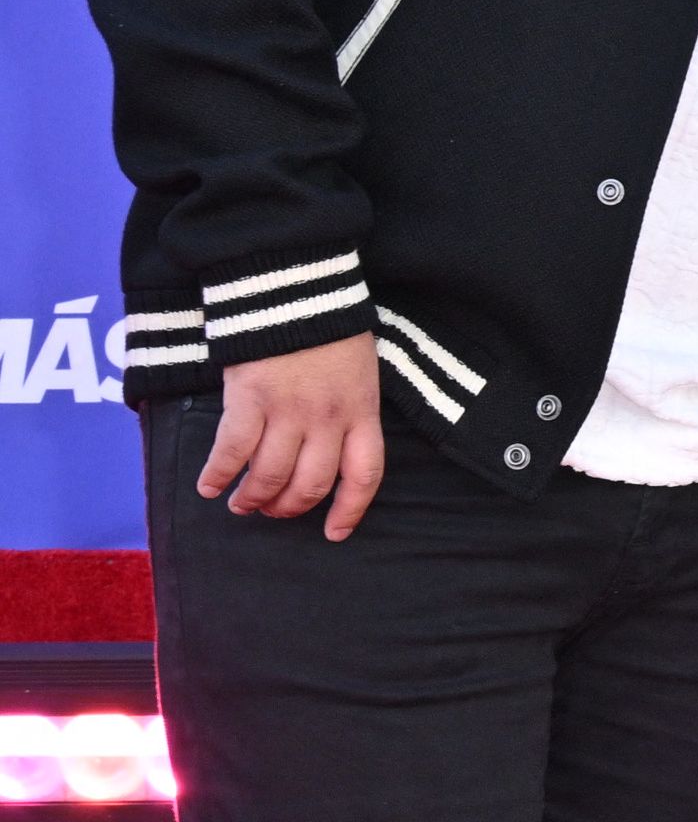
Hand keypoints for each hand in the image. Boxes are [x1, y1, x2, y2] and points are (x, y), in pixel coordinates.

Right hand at [204, 334, 388, 536]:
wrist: (296, 289)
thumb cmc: (331, 329)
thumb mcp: (360, 373)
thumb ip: (350, 410)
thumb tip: (333, 448)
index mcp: (362, 412)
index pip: (364, 476)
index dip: (350, 511)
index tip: (335, 533)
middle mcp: (328, 419)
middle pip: (312, 484)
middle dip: (289, 507)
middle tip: (272, 511)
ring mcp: (289, 411)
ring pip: (271, 475)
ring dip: (253, 497)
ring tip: (241, 505)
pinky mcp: (250, 399)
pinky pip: (233, 450)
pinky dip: (218, 474)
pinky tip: (209, 486)